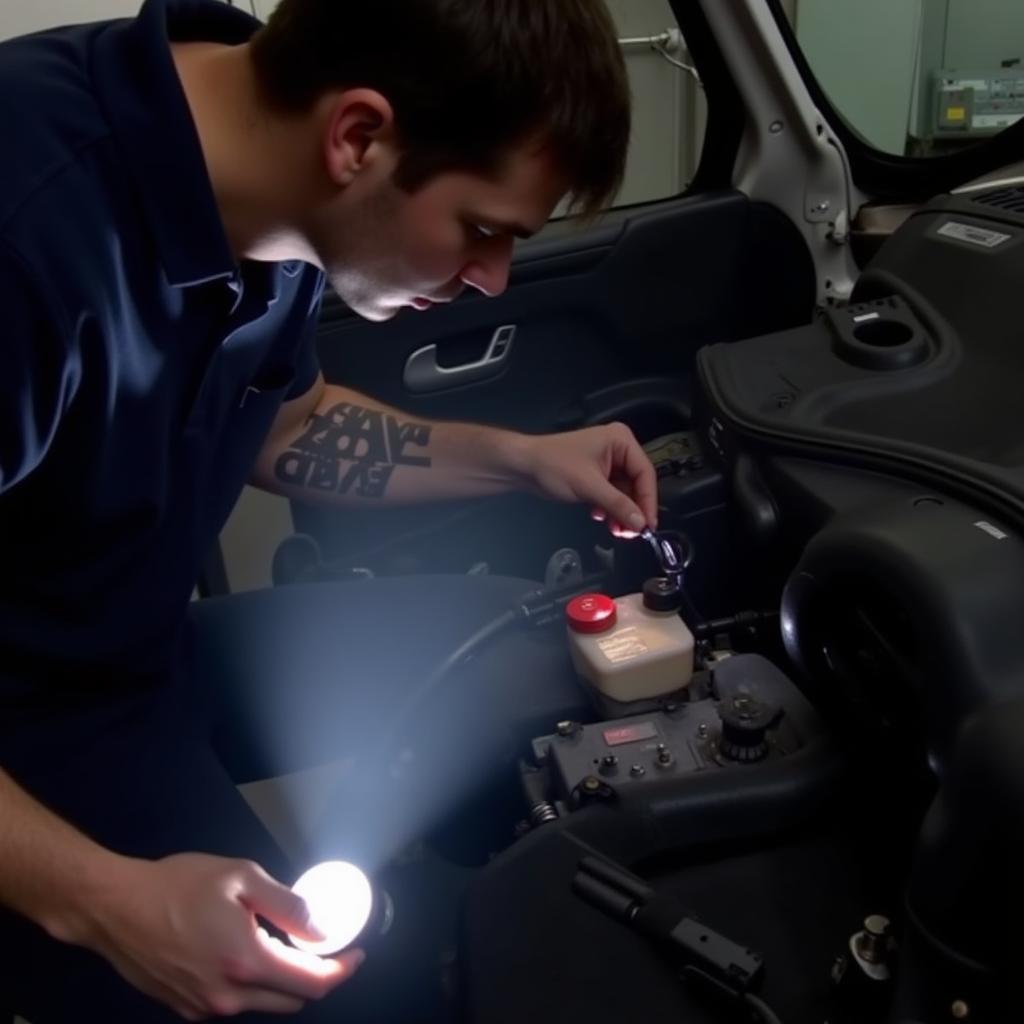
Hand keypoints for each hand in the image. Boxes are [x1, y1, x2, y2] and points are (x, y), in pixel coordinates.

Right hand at [74, 853, 362, 1019]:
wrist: (114, 908)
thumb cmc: (177, 885)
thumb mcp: (240, 878)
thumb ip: (287, 904)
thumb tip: (323, 927)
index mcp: (245, 963)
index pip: (310, 983)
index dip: (341, 970)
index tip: (356, 954)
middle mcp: (227, 997)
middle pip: (291, 1000)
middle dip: (314, 976)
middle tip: (319, 944)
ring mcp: (204, 1008)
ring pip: (262, 1004)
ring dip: (280, 980)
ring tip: (281, 942)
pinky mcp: (185, 1009)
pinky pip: (234, 1003)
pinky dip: (252, 983)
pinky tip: (245, 950)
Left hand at [515, 423, 657, 536]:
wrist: (523, 466)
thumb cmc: (555, 467)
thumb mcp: (589, 486)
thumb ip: (618, 505)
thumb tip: (641, 524)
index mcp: (621, 441)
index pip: (645, 473)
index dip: (648, 501)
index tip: (648, 526)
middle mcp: (618, 449)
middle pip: (637, 484)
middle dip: (633, 510)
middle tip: (631, 533)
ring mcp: (608, 462)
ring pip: (625, 492)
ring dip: (621, 512)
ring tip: (616, 531)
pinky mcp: (597, 475)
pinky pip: (612, 494)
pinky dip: (609, 508)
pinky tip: (600, 517)